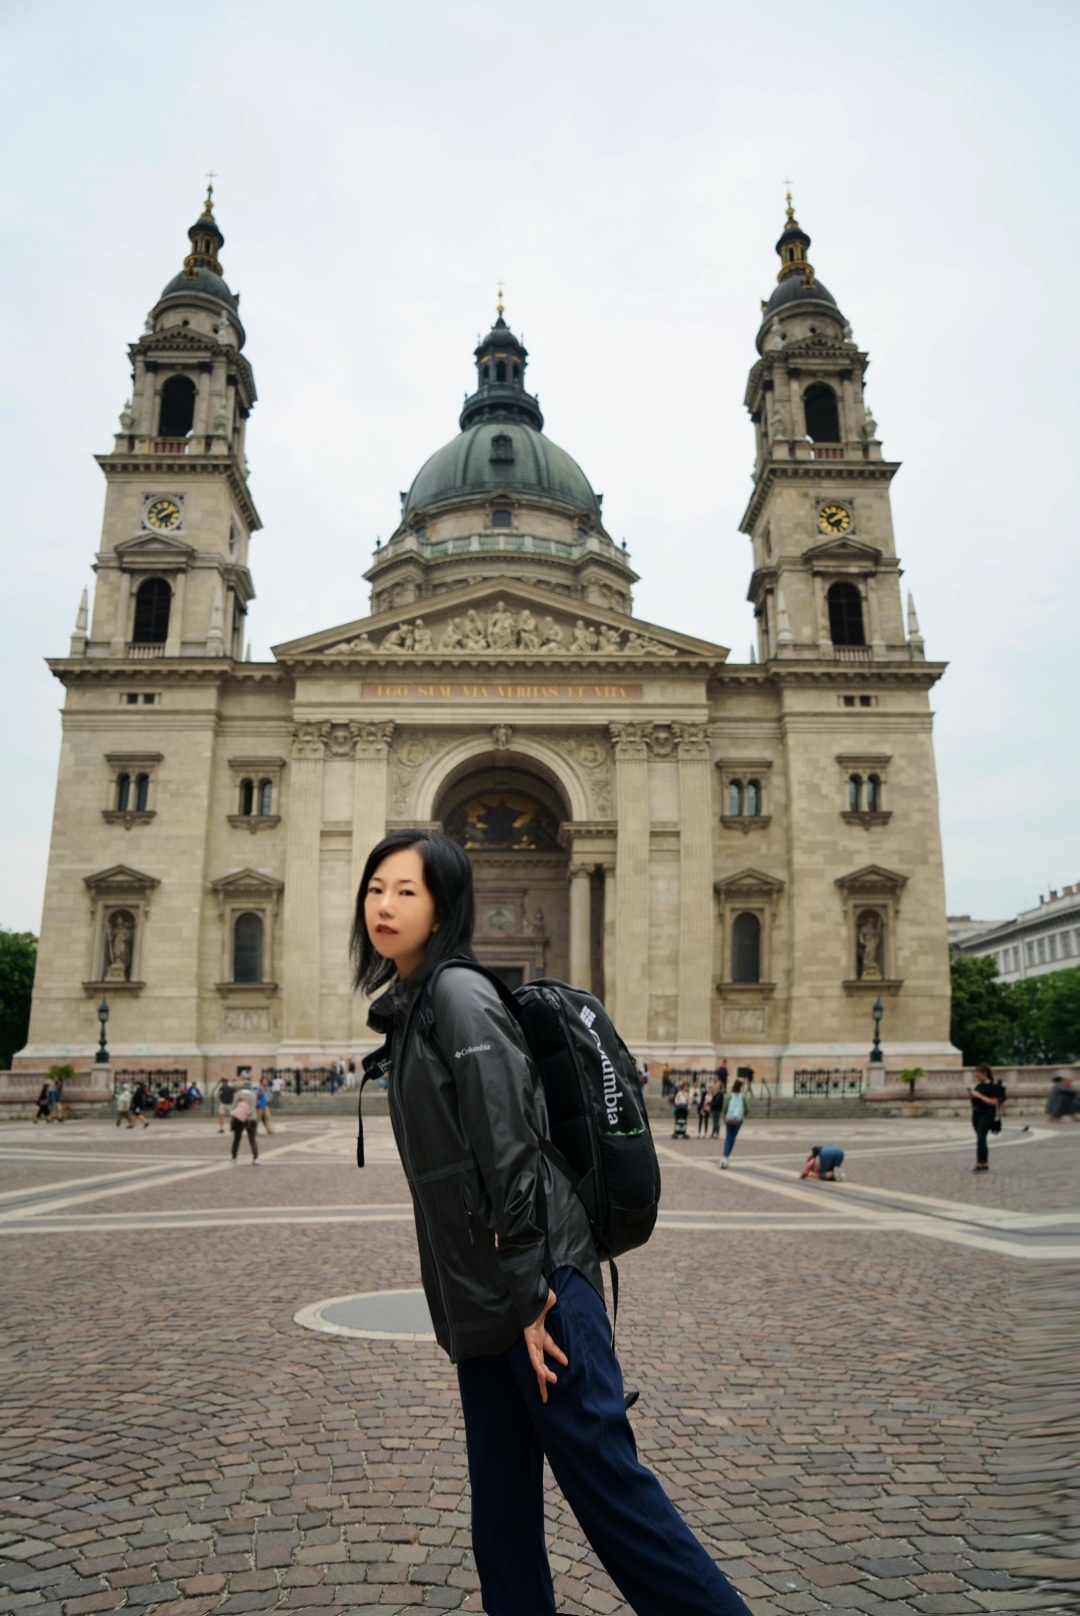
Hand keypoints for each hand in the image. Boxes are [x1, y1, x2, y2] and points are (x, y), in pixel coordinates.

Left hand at [523, 1288, 566, 1403]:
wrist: (530, 1293)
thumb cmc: (538, 1295)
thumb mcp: (549, 1301)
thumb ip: (551, 1303)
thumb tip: (555, 1298)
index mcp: (540, 1332)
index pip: (551, 1347)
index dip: (558, 1355)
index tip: (566, 1362)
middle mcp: (535, 1339)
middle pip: (540, 1363)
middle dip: (543, 1379)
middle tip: (545, 1396)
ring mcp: (531, 1340)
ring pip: (537, 1363)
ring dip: (543, 1375)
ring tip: (550, 1385)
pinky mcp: (529, 1339)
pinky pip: (534, 1356)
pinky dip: (539, 1365)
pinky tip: (543, 1374)